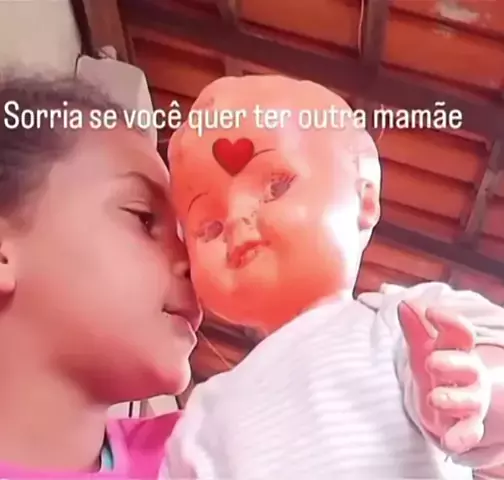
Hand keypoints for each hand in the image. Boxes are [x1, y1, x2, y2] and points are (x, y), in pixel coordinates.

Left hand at [398, 300, 491, 453]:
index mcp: (456, 349)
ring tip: (434, 398)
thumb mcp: (420, 346)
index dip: (449, 320)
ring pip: (470, 400)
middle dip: (452, 363)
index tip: (431, 312)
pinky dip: (461, 437)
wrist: (436, 400)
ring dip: (454, 398)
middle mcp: (468, 373)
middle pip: (469, 365)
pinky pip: (469, 432)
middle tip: (430, 362)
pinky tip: (449, 441)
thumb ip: (414, 327)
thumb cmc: (431, 366)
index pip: (460, 331)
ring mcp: (468, 400)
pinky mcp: (464, 425)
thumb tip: (405, 304)